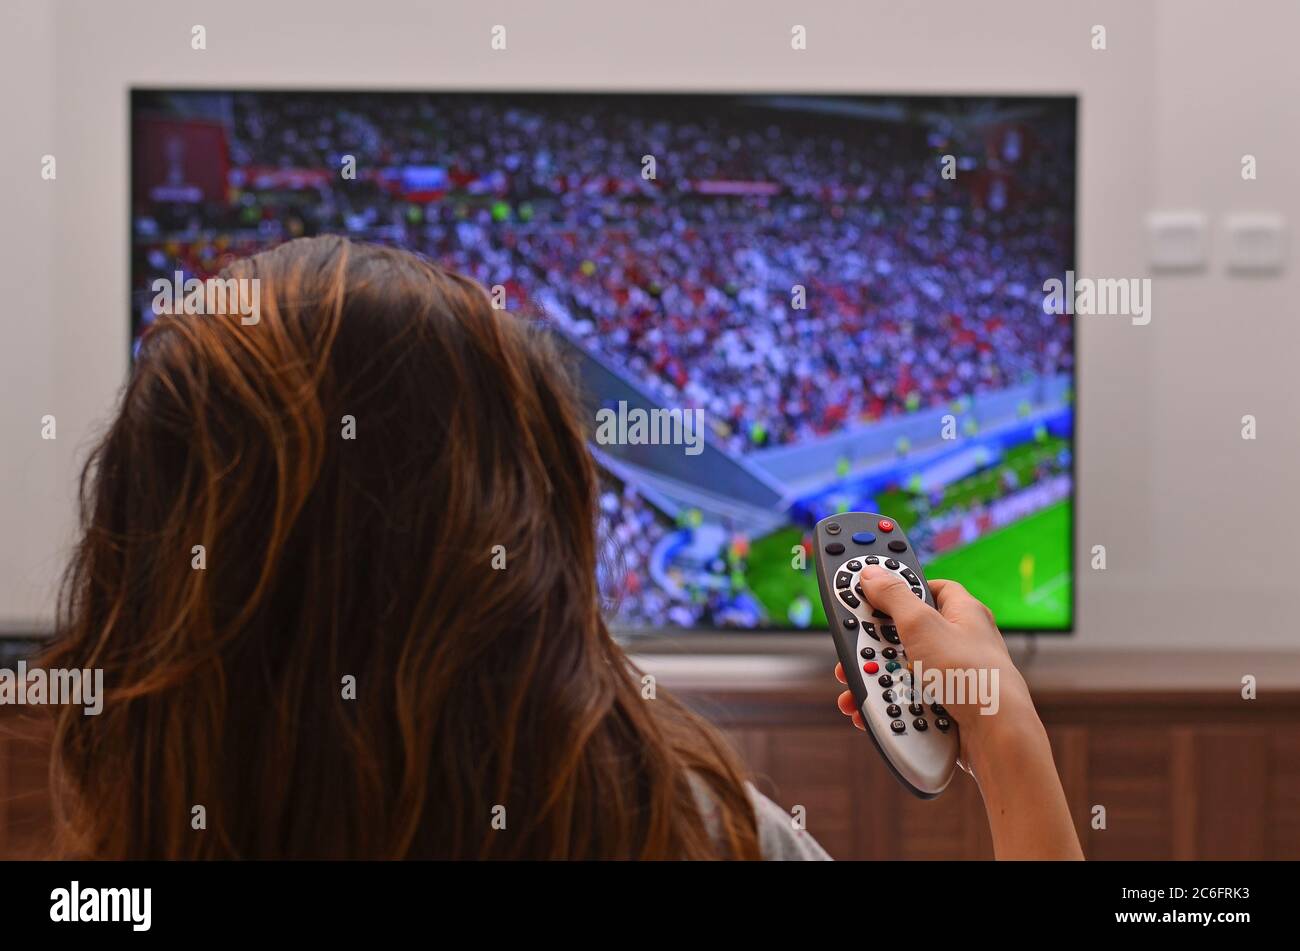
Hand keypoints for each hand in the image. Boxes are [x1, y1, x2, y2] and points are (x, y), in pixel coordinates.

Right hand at [833, 566, 1037, 774]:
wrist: (995, 737)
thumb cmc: (973, 675)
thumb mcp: (922, 624)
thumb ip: (893, 596)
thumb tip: (873, 573)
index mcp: (963, 613)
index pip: (929, 587)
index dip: (901, 586)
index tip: (872, 590)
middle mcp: (960, 642)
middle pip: (907, 632)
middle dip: (876, 644)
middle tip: (858, 649)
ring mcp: (953, 675)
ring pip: (903, 670)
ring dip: (876, 678)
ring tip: (860, 688)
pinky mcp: (946, 705)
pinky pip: (908, 698)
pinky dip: (889, 703)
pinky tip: (874, 712)